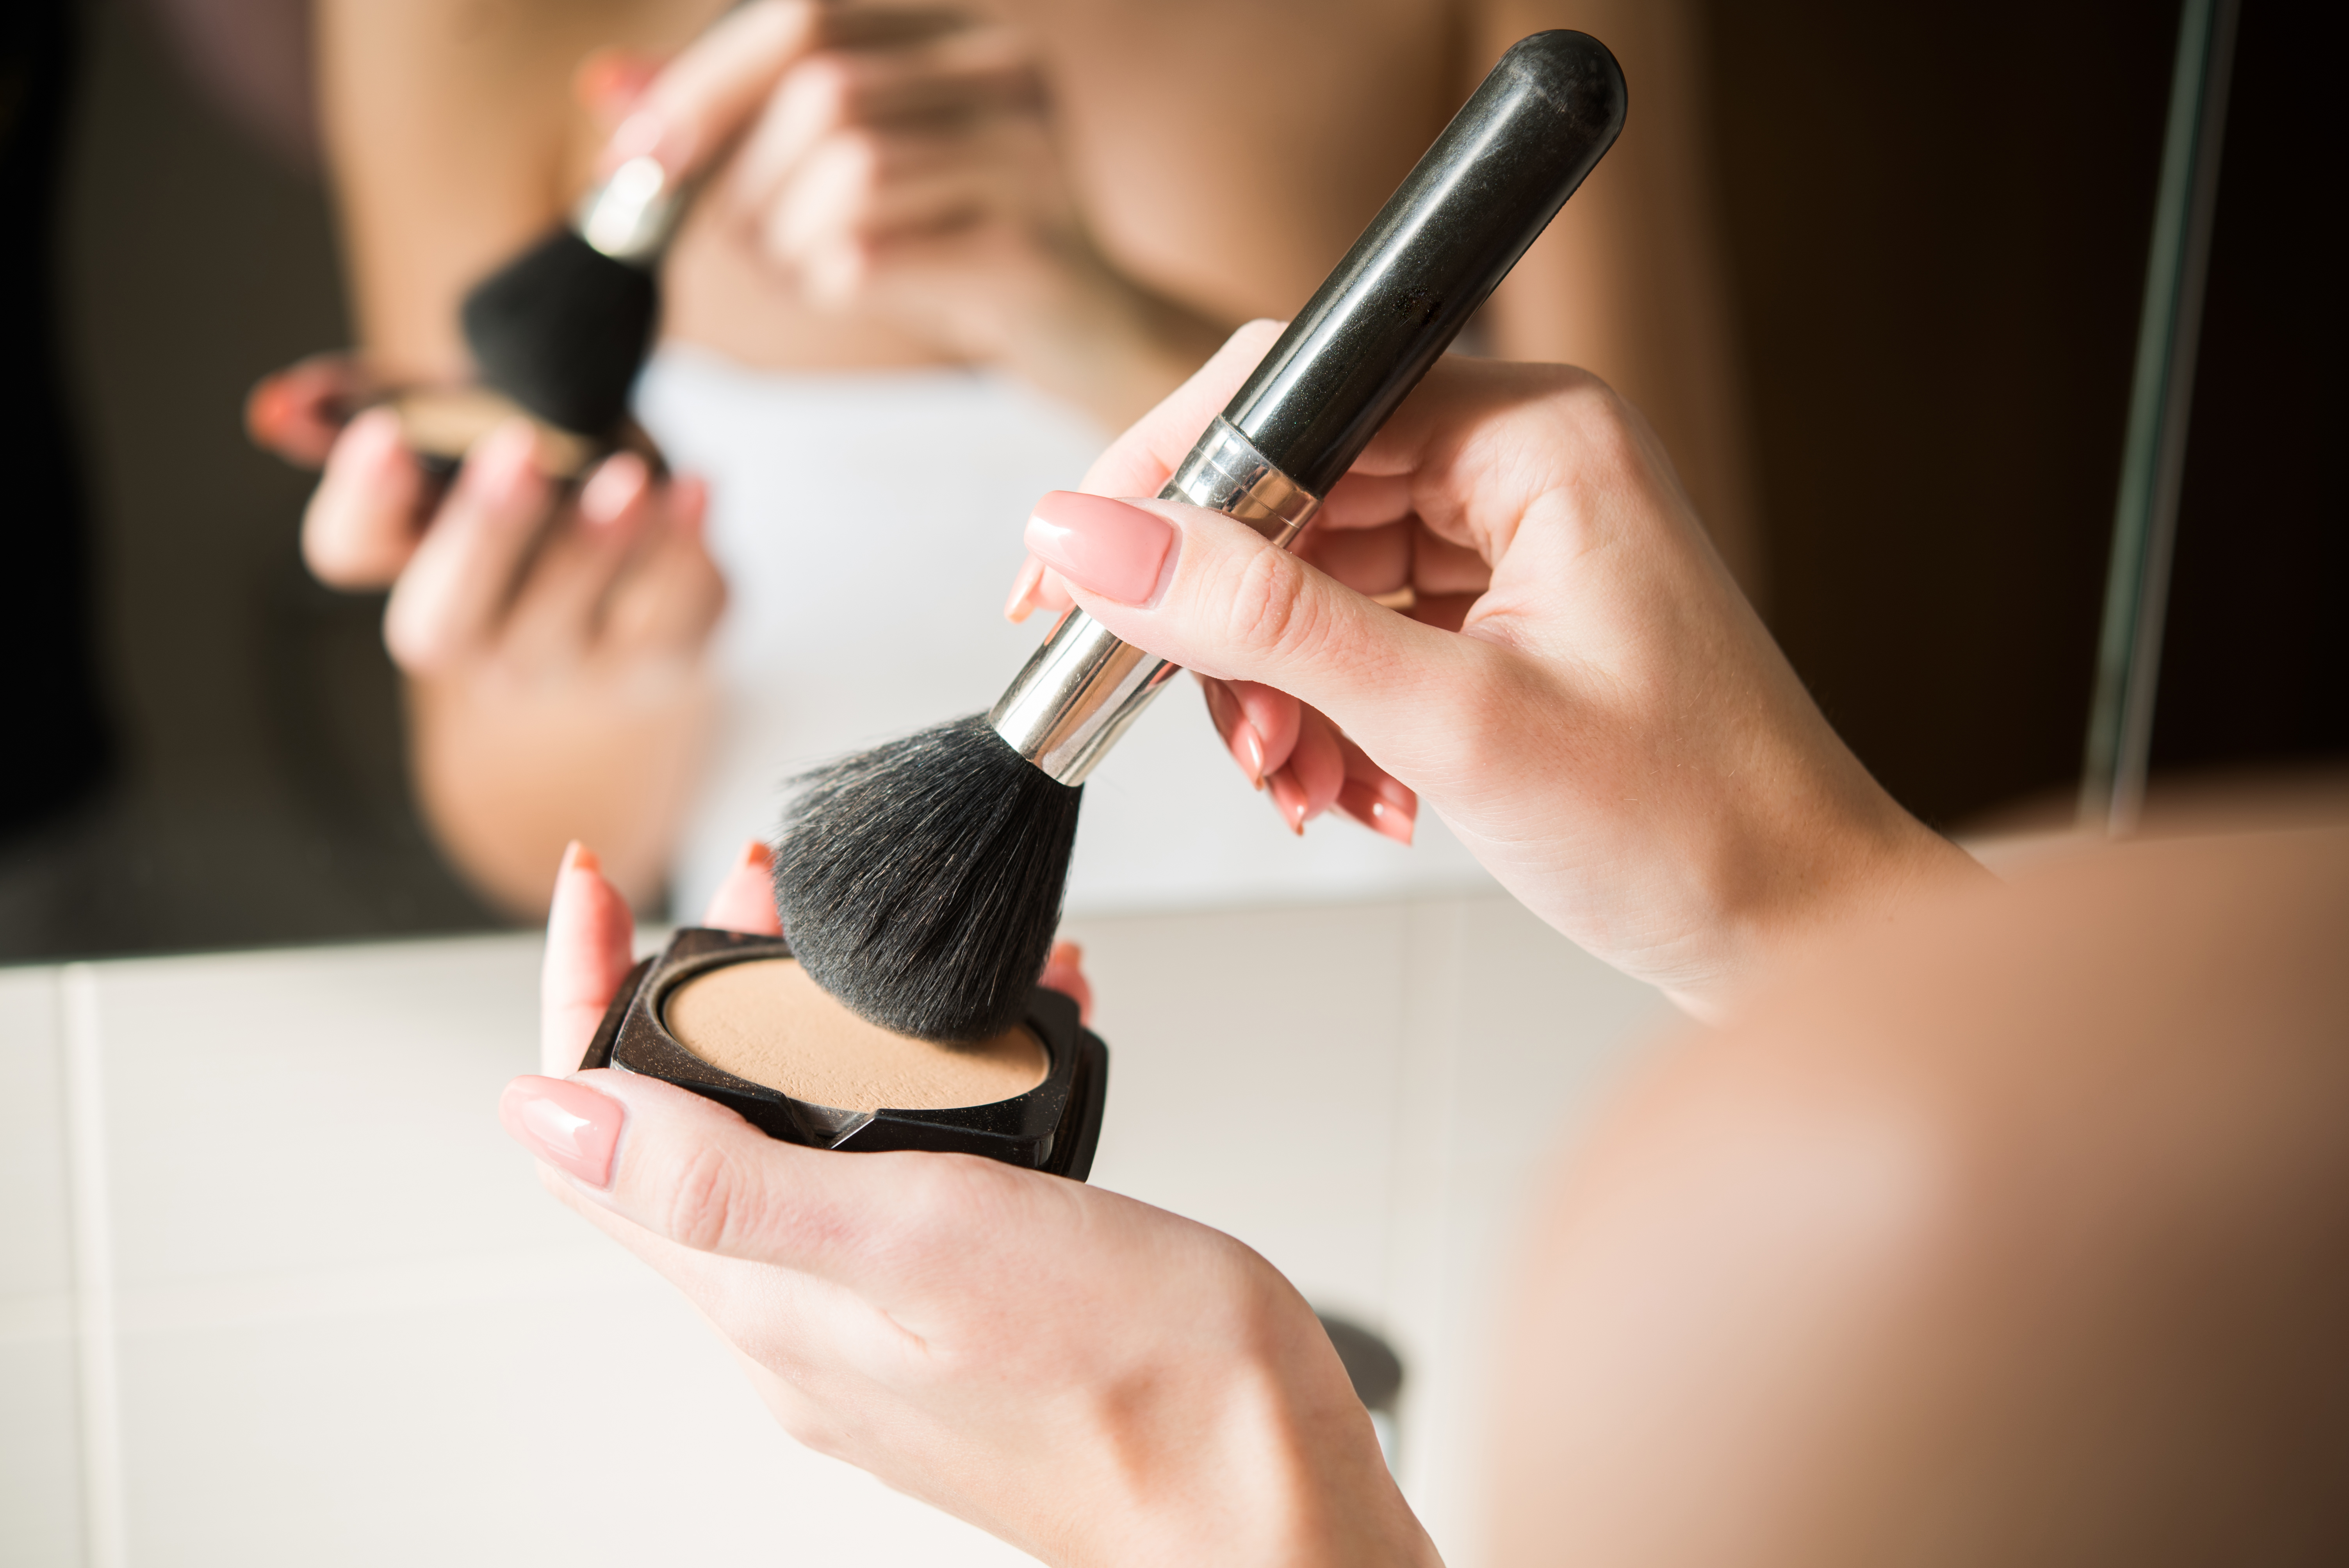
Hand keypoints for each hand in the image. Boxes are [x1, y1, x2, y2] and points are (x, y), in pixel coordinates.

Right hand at [248, 356, 725, 913]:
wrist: (642, 566)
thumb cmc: (538, 481)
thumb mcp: (466, 427)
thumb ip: (380, 401)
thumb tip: (282, 405)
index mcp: (408, 565)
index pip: (346, 552)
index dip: (359, 499)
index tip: (384, 435)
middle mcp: (473, 636)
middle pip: (444, 618)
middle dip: (482, 534)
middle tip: (517, 448)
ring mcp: (562, 665)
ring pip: (561, 624)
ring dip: (595, 546)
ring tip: (629, 475)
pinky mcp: (652, 665)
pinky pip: (664, 619)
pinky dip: (683, 552)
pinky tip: (698, 488)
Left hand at [519, 840, 1431, 1567]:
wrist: (1264, 1486)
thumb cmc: (1130, 1381)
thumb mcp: (916, 1244)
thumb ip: (725, 1183)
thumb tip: (547, 1113)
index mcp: (764, 1300)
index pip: (596, 1138)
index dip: (579, 994)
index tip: (604, 884)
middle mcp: (799, 1312)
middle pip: (691, 1119)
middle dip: (715, 982)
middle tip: (773, 889)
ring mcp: (878, 1309)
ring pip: (803, 1131)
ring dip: (829, 1020)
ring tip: (899, 947)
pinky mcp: (961, 1299)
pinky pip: (903, 1164)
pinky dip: (929, 1080)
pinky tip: (1008, 1035)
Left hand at [584, 0, 1225, 425]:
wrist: (1083, 330)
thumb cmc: (948, 239)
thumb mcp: (833, 166)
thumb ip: (732, 118)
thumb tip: (606, 85)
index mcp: (954, 27)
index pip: (802, 17)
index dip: (704, 83)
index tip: (635, 156)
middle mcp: (1004, 68)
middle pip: (822, 93)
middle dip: (748, 179)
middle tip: (738, 243)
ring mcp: (1030, 155)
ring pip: (849, 173)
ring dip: (791, 240)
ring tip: (804, 272)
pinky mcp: (1031, 247)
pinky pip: (878, 252)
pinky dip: (832, 282)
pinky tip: (846, 292)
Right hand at [1005, 324, 1981, 1012]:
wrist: (1800, 928)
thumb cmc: (1692, 826)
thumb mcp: (1452, 721)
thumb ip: (1263, 623)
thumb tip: (1092, 539)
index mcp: (1538, 436)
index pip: (1295, 392)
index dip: (1165, 482)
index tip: (1072, 575)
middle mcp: (1523, 463)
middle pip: (1293, 494)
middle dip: (1235, 629)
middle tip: (1236, 739)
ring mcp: (1513, 539)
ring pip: (1313, 577)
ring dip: (1283, 694)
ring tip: (1318, 788)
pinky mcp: (1502, 611)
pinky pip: (1360, 634)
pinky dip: (1333, 718)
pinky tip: (1362, 791)